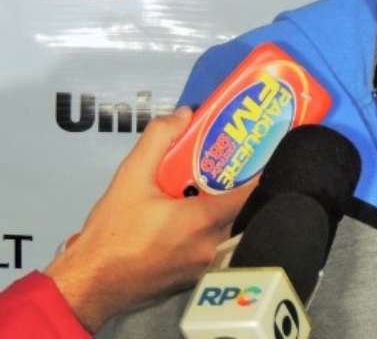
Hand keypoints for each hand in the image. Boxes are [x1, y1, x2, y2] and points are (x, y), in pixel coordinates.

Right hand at [45, 107, 252, 331]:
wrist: (90, 284)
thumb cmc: (112, 233)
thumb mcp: (130, 177)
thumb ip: (158, 139)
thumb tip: (185, 114)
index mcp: (204, 221)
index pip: (251, 192)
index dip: (260, 168)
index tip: (263, 149)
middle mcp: (214, 247)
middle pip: (246, 209)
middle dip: (244, 185)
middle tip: (242, 161)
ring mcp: (207, 266)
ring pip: (234, 229)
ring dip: (231, 208)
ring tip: (223, 183)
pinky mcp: (197, 278)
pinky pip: (219, 246)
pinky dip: (218, 228)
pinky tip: (202, 212)